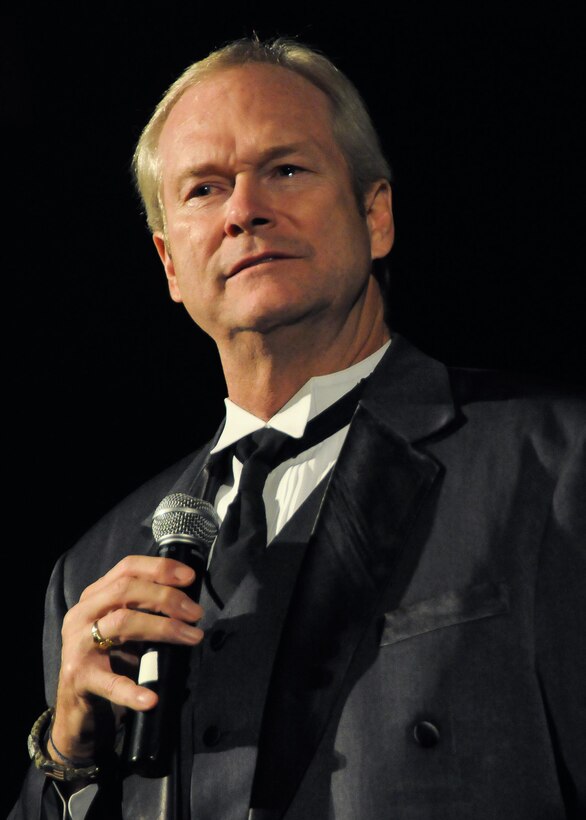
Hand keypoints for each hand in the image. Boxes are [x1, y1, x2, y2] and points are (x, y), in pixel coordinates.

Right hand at [49, 555, 203, 763]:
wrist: (76, 705)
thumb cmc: (107, 660)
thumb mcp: (123, 628)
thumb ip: (145, 610)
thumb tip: (189, 603)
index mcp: (95, 596)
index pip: (127, 568)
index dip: (160, 568)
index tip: (189, 577)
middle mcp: (82, 613)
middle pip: (126, 590)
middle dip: (166, 597)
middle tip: (196, 613)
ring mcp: (78, 644)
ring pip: (123, 622)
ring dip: (164, 627)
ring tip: (192, 637)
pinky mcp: (79, 677)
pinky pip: (110, 682)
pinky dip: (133, 691)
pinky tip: (151, 698)